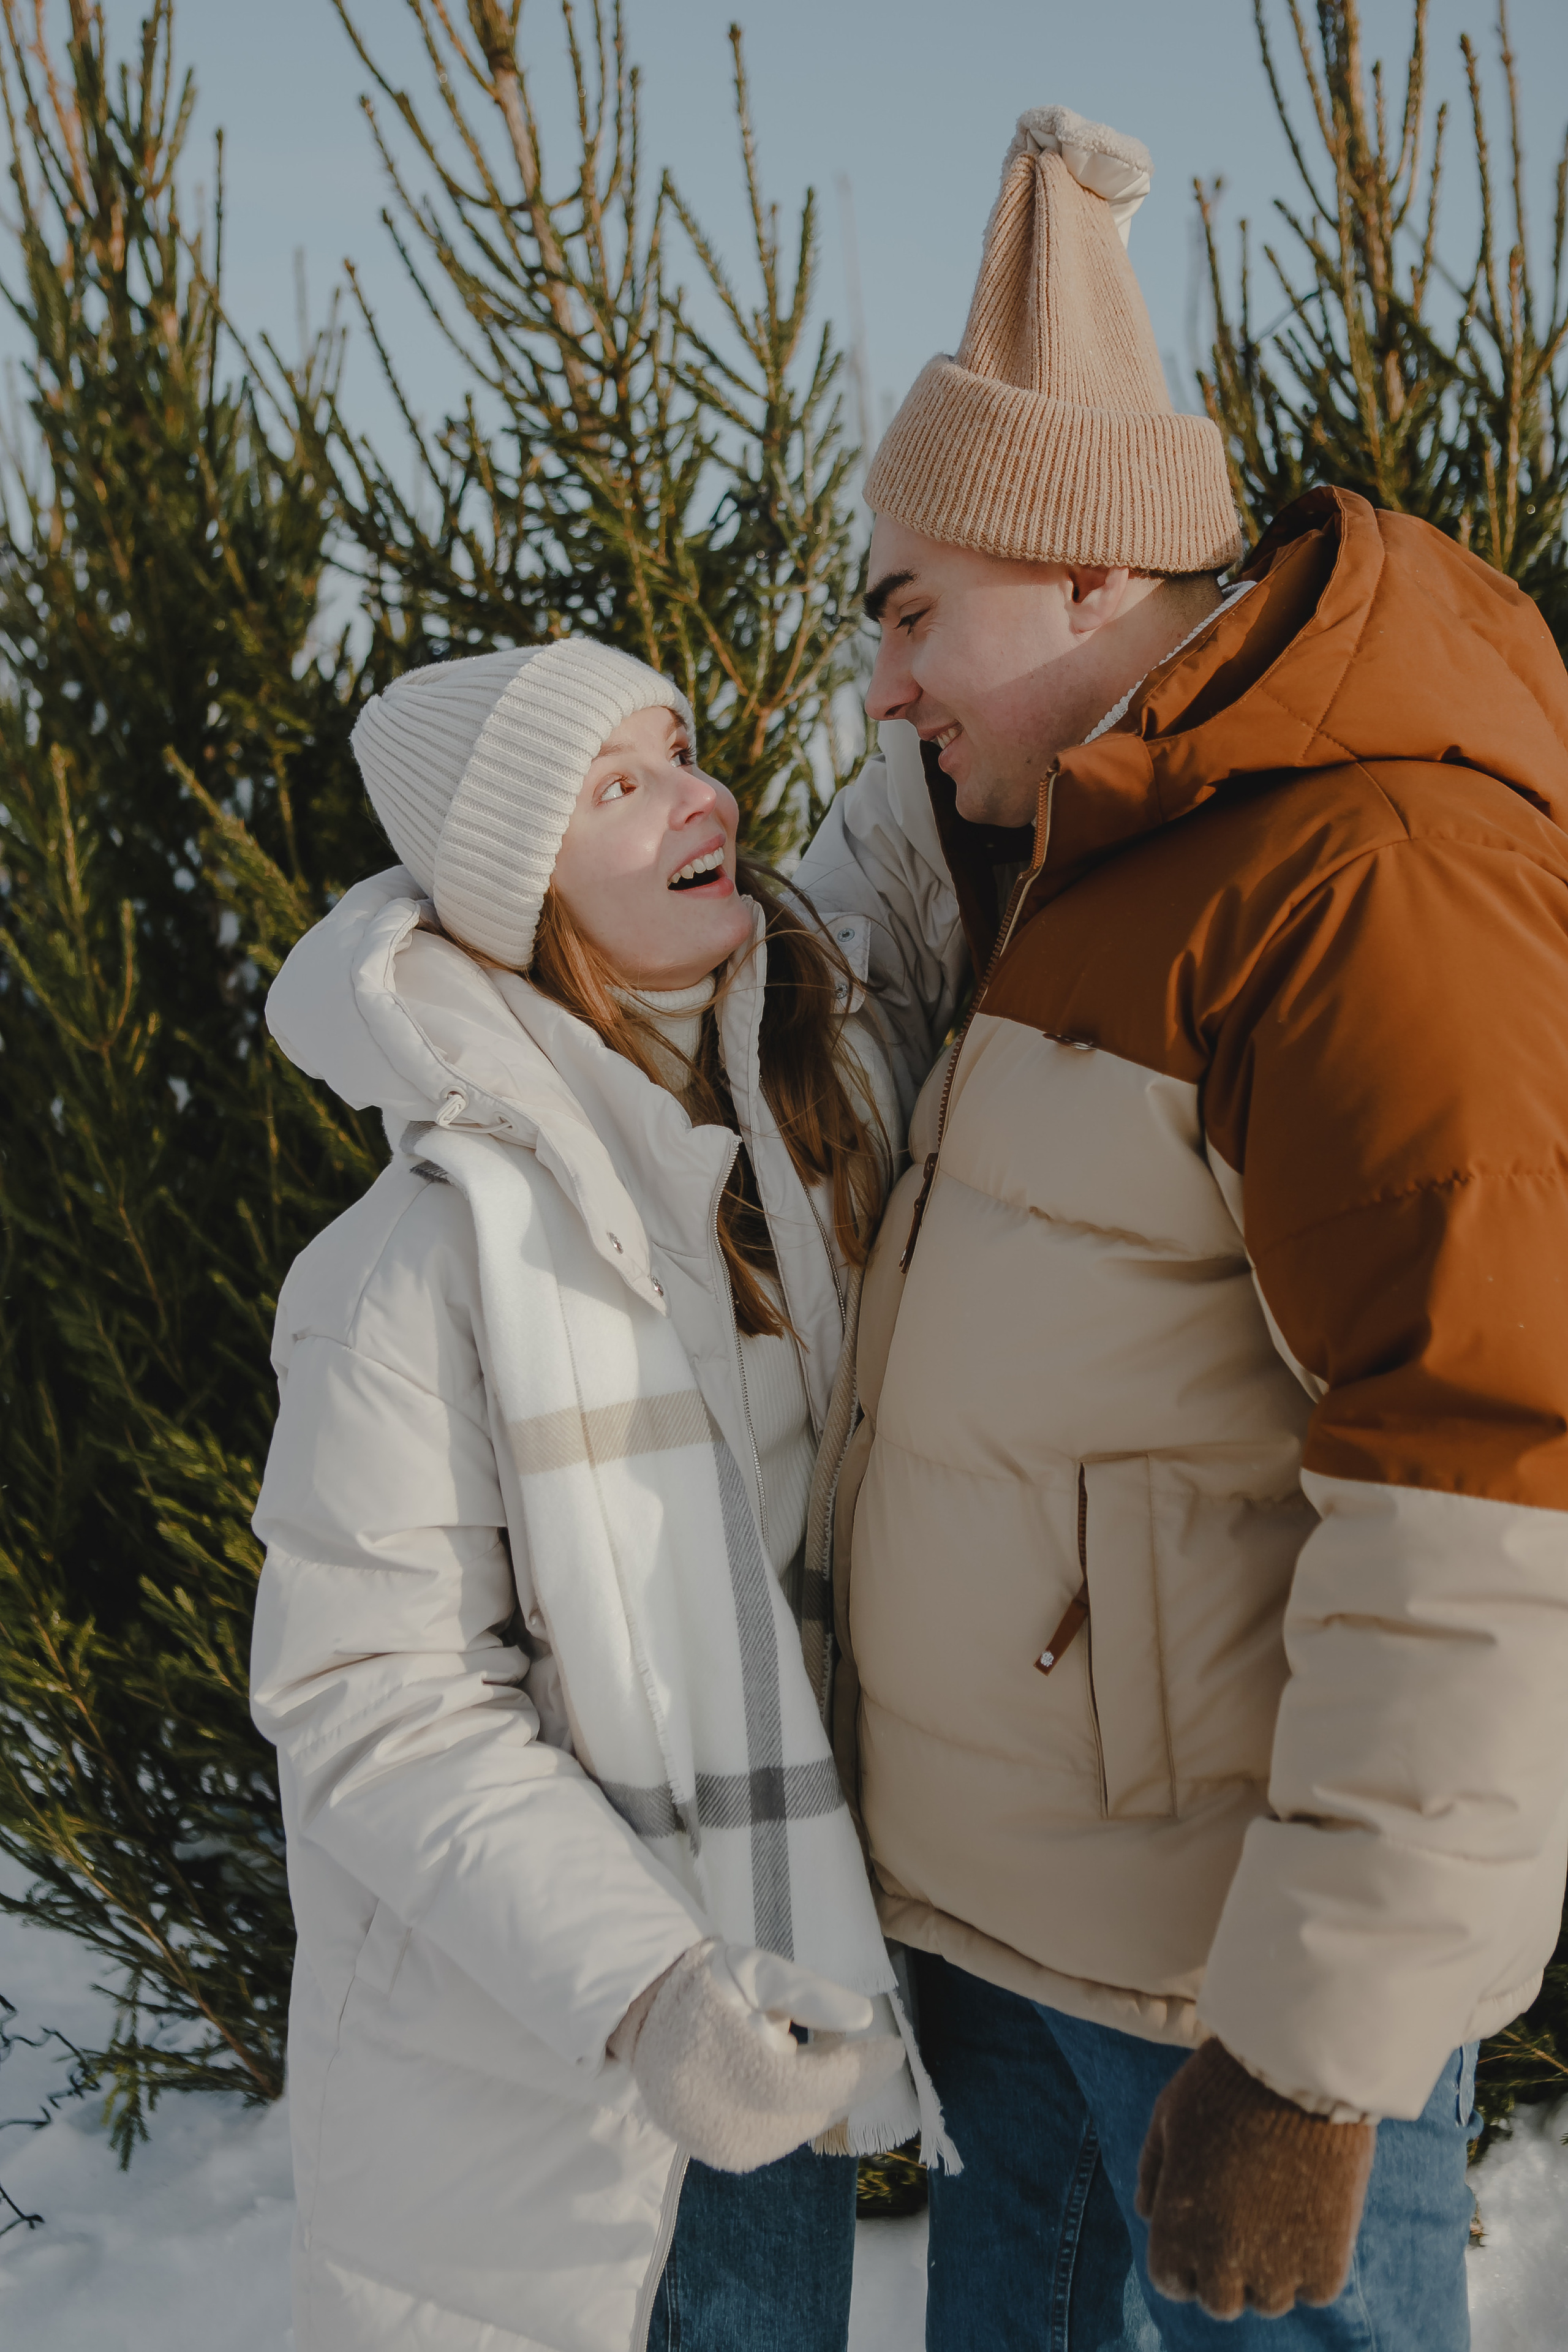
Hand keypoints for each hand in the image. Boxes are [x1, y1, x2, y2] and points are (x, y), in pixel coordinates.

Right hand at [610, 1939, 904, 2173]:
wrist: (642, 2013)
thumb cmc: (708, 1983)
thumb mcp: (759, 1972)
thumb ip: (812, 1994)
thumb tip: (865, 2018)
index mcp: (743, 2074)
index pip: (824, 2084)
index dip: (864, 2069)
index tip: (894, 2050)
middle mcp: (732, 2123)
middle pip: (816, 2110)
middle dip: (843, 2079)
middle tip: (852, 2045)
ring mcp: (722, 2146)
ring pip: (799, 2129)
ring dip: (818, 2097)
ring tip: (811, 2055)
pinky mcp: (716, 2154)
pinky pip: (775, 2139)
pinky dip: (792, 2113)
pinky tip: (786, 2080)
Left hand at [1135, 2039, 1375, 2319]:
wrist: (1294, 2068)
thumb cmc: (1222, 2085)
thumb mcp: (1169, 2117)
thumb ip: (1153, 2171)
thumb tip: (1147, 2212)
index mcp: (1177, 2229)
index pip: (1172, 2281)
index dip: (1183, 2259)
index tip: (1199, 2233)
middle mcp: (1223, 2259)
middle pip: (1220, 2302)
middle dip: (1225, 2272)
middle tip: (1240, 2228)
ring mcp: (1278, 2263)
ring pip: (1271, 2300)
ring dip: (1270, 2272)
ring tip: (1277, 2218)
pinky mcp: (1328, 2256)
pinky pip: (1317, 2290)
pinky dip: (1313, 2268)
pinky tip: (1310, 2225)